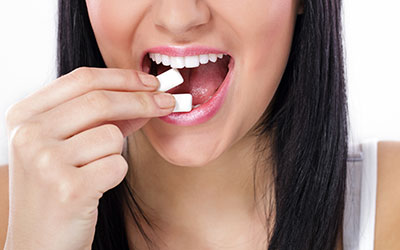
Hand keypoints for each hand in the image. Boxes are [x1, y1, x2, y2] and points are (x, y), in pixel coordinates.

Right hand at [4, 67, 174, 249]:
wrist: (39, 243)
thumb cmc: (57, 190)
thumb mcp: (68, 145)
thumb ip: (102, 118)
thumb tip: (147, 95)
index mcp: (24, 116)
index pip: (82, 79)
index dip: (123, 78)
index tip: (151, 82)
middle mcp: (28, 134)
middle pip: (101, 101)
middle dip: (143, 100)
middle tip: (169, 103)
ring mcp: (45, 161)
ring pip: (112, 136)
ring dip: (115, 153)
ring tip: (93, 172)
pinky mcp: (68, 189)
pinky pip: (116, 165)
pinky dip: (115, 174)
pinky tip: (94, 188)